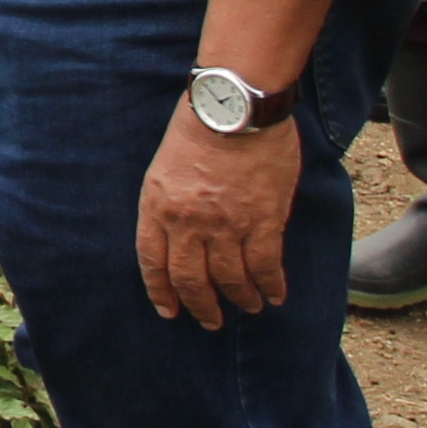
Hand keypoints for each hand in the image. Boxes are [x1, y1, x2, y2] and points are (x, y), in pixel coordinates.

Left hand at [136, 99, 297, 328]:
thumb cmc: (199, 127)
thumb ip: (169, 203)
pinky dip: (270, 285)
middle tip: (210, 321)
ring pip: (230, 279)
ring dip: (239, 298)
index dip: (161, 291)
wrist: (235, 107)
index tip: (169, 310)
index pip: (152, 262)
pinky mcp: (262, 221)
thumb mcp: (164, 166)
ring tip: (247, 307)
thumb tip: (182, 235)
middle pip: (190, 279)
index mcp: (157, 207)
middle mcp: (187, 223)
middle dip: (200, 306)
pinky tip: (274, 295)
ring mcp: (225, 225)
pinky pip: (265, 265)